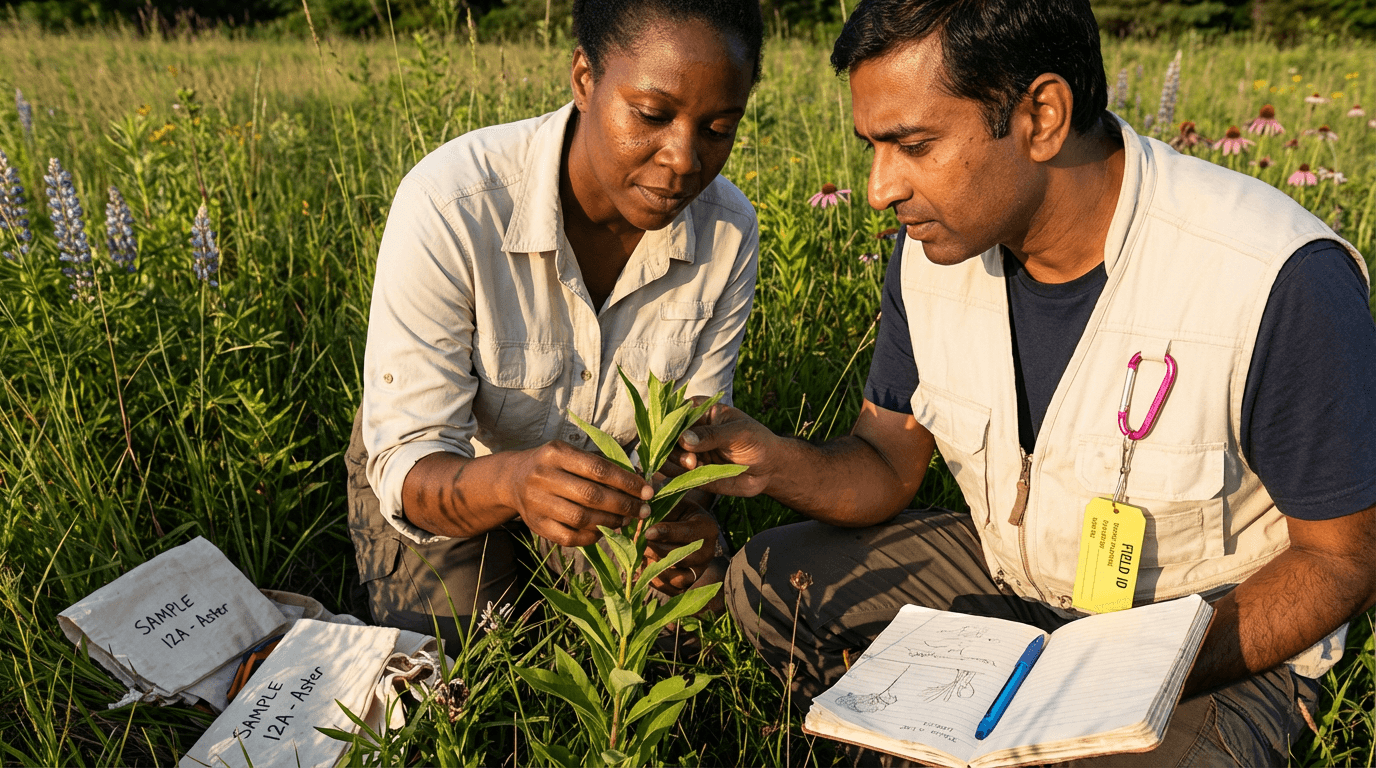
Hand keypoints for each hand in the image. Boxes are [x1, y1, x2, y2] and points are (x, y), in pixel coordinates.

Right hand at [504, 440, 653, 547]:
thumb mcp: (571, 455)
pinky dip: (591, 537)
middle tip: (642, 511)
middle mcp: (543, 476)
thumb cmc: (553, 465)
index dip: (627, 482)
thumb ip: (601, 466)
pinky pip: (569, 537)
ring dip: (610, 522)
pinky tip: (604, 531)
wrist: (512, 479)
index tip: (648, 491)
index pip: (598, 469)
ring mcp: (537, 502)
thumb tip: (639, 483)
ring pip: (581, 518)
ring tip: (625, 521)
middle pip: (590, 495)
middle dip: (623, 505)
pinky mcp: (536, 525)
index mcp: (556, 453)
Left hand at [643, 493, 719, 594]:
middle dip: (656, 551)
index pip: (687, 533)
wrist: (683, 525)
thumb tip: (641, 514)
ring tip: (641, 555)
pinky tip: (645, 567)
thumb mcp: (672, 503)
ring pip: (677, 578)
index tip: (647, 532)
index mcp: (707, 527)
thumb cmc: (676, 511)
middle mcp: (708, 552)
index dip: (666, 533)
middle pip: (681, 558)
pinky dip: (655, 581)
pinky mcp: (689, 583)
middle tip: (638, 543)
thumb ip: (659, 507)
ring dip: (654, 568)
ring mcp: (699, 570)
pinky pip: (672, 590)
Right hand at [671, 402, 777, 497]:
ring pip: (667, 455)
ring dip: (673, 461)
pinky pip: (675, 474)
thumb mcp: (739, 433)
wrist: (770, 468)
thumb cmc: (758, 441)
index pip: (676, 411)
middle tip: (690, 459)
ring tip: (693, 466)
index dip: (668, 421)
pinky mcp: (692, 471)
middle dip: (672, 446)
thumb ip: (712, 435)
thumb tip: (684, 438)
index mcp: (700, 411)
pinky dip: (676, 476)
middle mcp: (690, 430)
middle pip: (666, 435)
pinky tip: (687, 476)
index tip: (671, 433)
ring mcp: (689, 451)